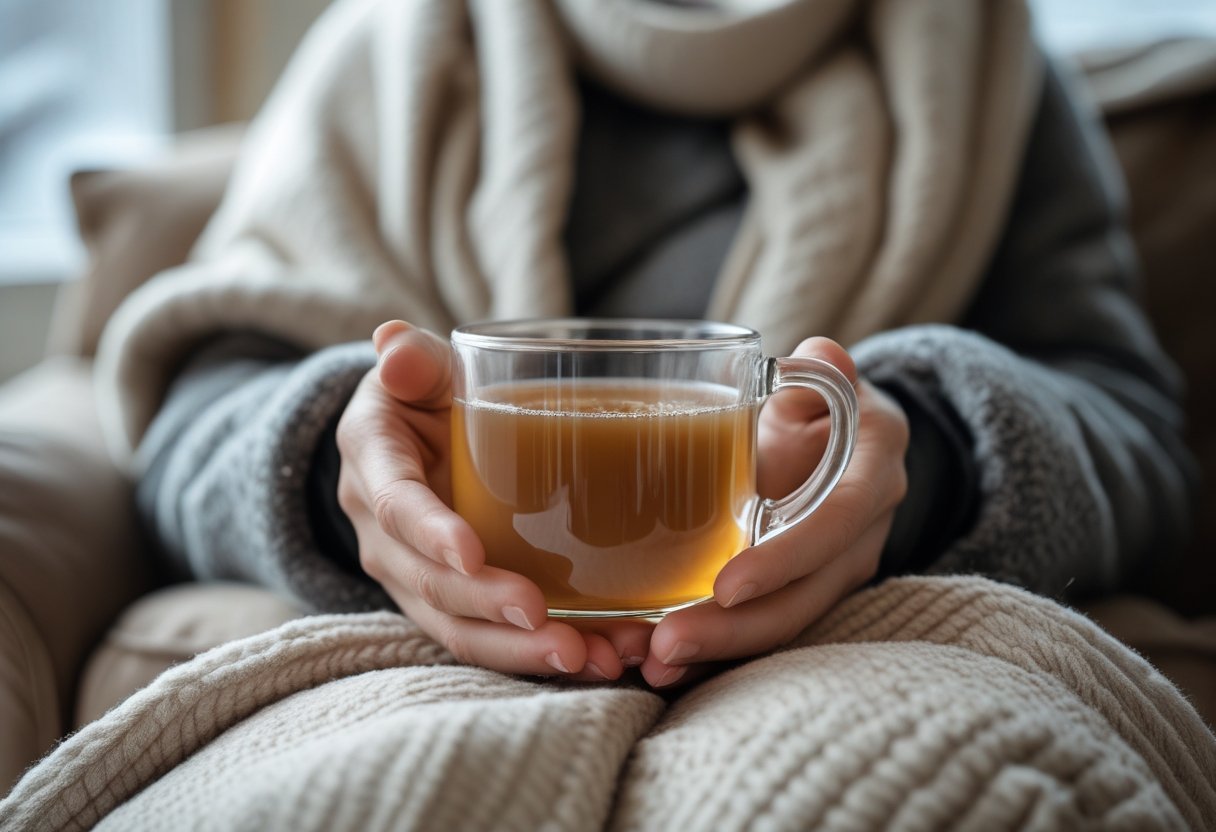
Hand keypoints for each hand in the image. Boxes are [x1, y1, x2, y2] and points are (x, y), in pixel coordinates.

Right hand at [336, 320, 650, 680]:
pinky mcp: (449, 602)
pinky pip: (488, 638)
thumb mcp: (419, 369)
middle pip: (430, 584)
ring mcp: (413, 575)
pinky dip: (538, 655)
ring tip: (587, 659)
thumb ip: (413, 361)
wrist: (412, 437)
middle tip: (549, 623)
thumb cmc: (427, 393)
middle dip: (489, 609)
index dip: (430, 532)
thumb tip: (393, 344)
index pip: (395, 505)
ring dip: (520, 652)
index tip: (473, 554)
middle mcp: (383, 533)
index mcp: (373, 463)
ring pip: (458, 627)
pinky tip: (597, 660)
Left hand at [639, 337, 908, 687]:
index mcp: (871, 477)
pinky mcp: (801, 591)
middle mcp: (860, 537)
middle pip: (802, 599)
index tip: (728, 587)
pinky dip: (713, 648)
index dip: (785, 560)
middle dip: (734, 631)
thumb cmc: (827, 405)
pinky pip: (760, 626)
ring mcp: (833, 572)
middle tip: (663, 645)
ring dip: (715, 652)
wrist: (851, 441)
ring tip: (650, 665)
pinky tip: (661, 664)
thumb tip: (822, 355)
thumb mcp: (831, 383)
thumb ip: (824, 373)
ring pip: (779, 625)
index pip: (833, 526)